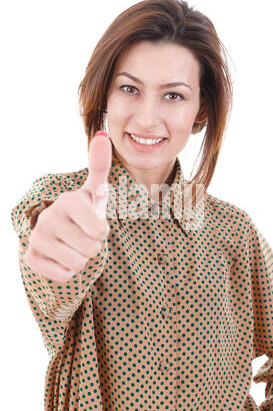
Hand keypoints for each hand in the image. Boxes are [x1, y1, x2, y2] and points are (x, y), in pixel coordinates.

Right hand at [24, 133, 111, 282]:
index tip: (92, 223)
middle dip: (92, 247)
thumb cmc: (82, 213)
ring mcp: (37, 238)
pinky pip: (65, 275)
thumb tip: (102, 135)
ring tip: (73, 245)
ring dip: (81, 259)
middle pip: (91, 250)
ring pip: (78, 264)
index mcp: (67, 201)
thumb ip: (100, 167)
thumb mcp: (94, 192)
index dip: (102, 232)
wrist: (58, 233)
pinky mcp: (31, 257)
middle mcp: (48, 217)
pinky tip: (61, 256)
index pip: (100, 232)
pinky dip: (68, 270)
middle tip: (82, 236)